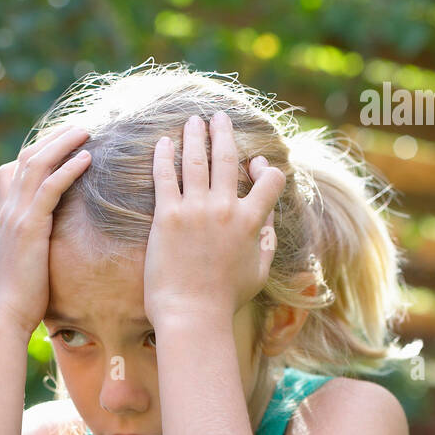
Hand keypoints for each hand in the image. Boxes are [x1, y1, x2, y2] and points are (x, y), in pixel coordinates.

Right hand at [0, 123, 91, 337]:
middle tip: (79, 127)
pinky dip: (68, 169)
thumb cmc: (20, 294)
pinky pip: (50, 188)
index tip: (62, 139)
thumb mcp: (25, 258)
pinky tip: (86, 159)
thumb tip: (49, 237)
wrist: (6, 313)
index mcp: (7, 213)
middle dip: (54, 138)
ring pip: (38, 164)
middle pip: (29, 156)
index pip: (18, 166)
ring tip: (86, 132)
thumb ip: (34, 239)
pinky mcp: (29, 227)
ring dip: (63, 144)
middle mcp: (8, 208)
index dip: (40, 149)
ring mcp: (16, 215)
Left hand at [143, 111, 285, 325]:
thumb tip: (268, 224)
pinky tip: (164, 142)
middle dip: (224, 132)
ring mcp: (195, 210)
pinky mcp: (167, 217)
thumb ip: (267, 244)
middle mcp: (225, 209)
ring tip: (193, 120)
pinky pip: (165, 176)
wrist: (192, 316)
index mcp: (251, 222)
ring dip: (195, 135)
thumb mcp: (258, 274)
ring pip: (196, 159)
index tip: (255, 166)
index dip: (266, 169)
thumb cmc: (225, 301)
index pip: (271, 180)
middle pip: (227, 158)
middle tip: (218, 118)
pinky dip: (164, 155)